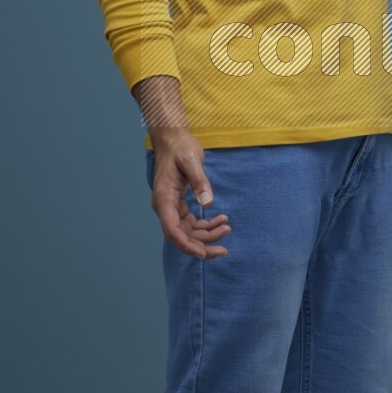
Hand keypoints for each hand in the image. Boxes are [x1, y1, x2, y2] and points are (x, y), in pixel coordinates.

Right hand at [149, 129, 230, 258]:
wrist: (173, 139)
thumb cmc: (180, 147)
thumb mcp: (192, 161)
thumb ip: (199, 181)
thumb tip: (208, 203)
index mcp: (164, 199)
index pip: (172, 230)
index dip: (187, 245)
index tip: (204, 253)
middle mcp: (165, 207)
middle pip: (181, 236)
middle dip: (202, 245)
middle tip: (224, 250)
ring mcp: (171, 207)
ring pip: (188, 231)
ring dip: (207, 235)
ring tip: (227, 228)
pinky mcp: (178, 204)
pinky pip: (191, 222)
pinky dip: (206, 225)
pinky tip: (221, 220)